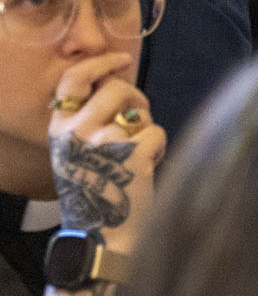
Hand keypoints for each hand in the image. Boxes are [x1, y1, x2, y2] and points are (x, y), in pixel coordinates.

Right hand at [46, 54, 163, 252]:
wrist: (105, 236)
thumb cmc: (98, 193)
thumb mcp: (78, 153)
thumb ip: (89, 119)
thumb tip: (117, 82)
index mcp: (59, 129)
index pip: (73, 79)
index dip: (98, 63)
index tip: (120, 59)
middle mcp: (76, 131)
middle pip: (117, 88)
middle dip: (136, 98)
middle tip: (139, 119)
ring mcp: (102, 141)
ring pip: (140, 109)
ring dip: (147, 126)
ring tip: (140, 151)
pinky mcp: (131, 152)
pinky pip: (157, 132)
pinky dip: (159, 148)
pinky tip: (147, 168)